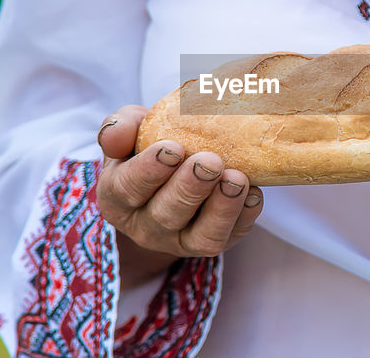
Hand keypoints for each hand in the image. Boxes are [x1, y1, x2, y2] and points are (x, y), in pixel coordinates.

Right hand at [96, 105, 263, 287]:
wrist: (174, 171)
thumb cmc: (148, 148)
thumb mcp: (130, 133)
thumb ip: (119, 128)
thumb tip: (116, 134)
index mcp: (116, 198)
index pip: (127, 189)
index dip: (149, 170)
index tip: (174, 148)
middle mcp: (145, 227)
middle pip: (165, 215)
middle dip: (190, 188)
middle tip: (210, 161)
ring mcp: (181, 240)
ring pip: (201, 236)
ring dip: (222, 208)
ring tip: (237, 179)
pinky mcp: (212, 242)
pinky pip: (231, 236)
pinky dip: (245, 216)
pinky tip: (253, 193)